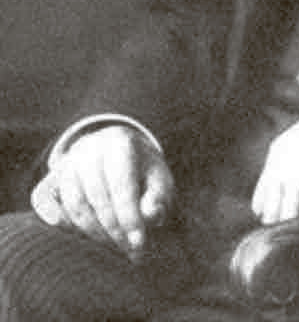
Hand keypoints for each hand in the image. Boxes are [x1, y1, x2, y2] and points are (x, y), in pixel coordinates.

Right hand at [31, 124, 174, 262]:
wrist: (118, 154)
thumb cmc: (143, 173)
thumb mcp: (159, 179)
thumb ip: (158, 196)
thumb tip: (150, 215)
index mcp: (120, 142)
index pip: (121, 183)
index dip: (130, 215)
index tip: (139, 242)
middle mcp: (90, 148)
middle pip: (97, 196)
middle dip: (113, 229)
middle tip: (128, 251)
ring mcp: (67, 162)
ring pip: (74, 203)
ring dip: (92, 232)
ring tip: (113, 247)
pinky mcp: (50, 178)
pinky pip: (43, 198)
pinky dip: (53, 217)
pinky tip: (73, 236)